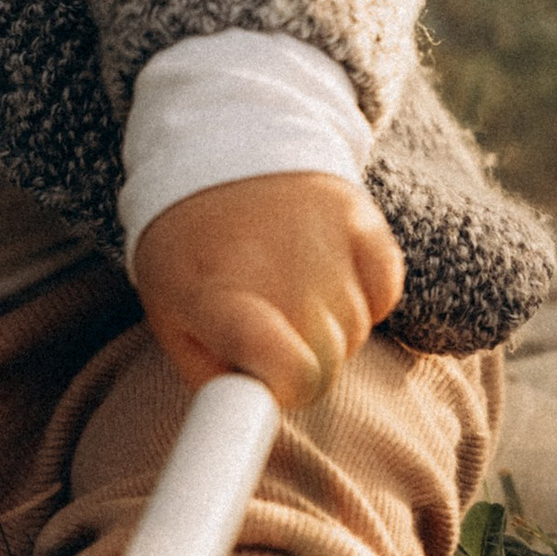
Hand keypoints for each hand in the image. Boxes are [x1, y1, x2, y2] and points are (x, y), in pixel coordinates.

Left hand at [129, 171, 403, 415]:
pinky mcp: (362, 217)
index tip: (275, 383)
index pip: (285, 365)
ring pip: (356, 331)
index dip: (290, 387)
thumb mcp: (171, 311)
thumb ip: (210, 374)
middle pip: (326, 361)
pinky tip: (322, 270)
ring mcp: (325, 235)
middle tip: (266, 328)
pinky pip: (385, 295)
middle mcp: (277, 262)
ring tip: (285, 286)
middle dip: (301, 363)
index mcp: (217, 291)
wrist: (220, 142)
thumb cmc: (191, 249)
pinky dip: (363, 296)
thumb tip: (261, 413)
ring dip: (327, 328)